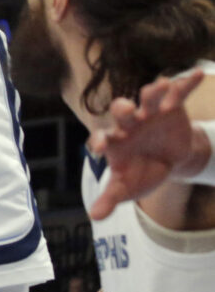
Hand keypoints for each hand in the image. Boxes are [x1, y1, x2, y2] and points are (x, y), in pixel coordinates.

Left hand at [88, 70, 204, 219]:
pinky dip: (187, 83)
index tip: (98, 147)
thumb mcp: (127, 187)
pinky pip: (178, 92)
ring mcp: (149, 112)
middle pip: (122, 112)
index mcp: (114, 140)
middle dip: (124, 110)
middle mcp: (128, 122)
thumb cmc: (141, 171)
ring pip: (147, 99)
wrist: (167, 160)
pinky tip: (198, 74)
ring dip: (153, 92)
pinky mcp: (171, 107)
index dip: (99, 141)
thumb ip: (111, 198)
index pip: (102, 138)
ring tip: (160, 85)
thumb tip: (94, 217)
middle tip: (127, 111)